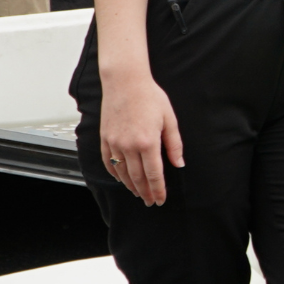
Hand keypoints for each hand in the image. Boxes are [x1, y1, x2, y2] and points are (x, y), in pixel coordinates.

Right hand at [99, 71, 183, 205]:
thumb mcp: (169, 119)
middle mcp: (129, 146)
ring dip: (130, 185)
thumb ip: (174, 144)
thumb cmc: (149, 97)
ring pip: (122, 172)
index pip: (154, 174)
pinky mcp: (104, 138)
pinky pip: (108, 162)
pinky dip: (114, 173)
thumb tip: (178, 163)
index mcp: (148, 142)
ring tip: (138, 193)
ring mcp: (114, 143)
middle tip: (150, 201)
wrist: (125, 82)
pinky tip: (121, 178)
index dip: (157, 189)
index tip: (160, 199)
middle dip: (145, 192)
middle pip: (137, 177)